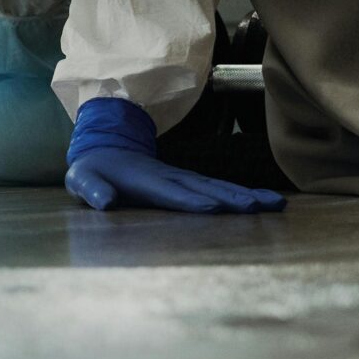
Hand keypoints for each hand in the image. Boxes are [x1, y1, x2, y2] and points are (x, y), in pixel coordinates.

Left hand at [66, 97, 283, 212]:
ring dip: (247, 196)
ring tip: (275, 204)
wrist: (102, 150)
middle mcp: (169, 178)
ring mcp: (181, 178)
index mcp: (145, 181)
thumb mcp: (82, 180)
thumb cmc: (92, 172)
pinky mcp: (188, 182)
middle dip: (233, 198)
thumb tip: (105, 202)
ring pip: (218, 187)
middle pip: (205, 189)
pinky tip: (265, 202)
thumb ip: (93, 190)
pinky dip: (243, 194)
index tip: (216, 208)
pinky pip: (218, 188)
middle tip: (262, 207)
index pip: (172, 193)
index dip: (192, 201)